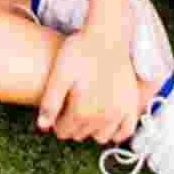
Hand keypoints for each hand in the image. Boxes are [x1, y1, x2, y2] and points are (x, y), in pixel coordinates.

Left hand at [36, 15, 139, 143]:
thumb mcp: (59, 73)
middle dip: (72, 125)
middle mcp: (102, 117)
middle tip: (70, 107)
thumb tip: (42, 127)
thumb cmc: (81, 51)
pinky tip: (109, 123)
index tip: (56, 111)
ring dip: (92, 130)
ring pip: (101, 137)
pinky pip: (126, 131)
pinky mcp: (131, 104)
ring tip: (87, 112)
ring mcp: (119, 112)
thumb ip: (50, 102)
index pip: (64, 131)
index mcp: (82, 111)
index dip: (57, 123)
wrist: (107, 36)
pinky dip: (117, 133)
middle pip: (81, 134)